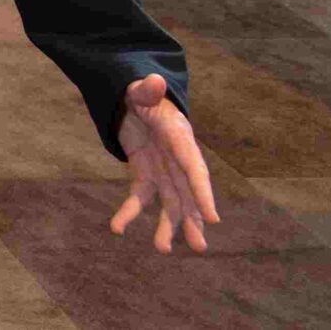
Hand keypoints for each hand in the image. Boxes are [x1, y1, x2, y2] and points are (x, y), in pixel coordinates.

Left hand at [111, 74, 219, 253]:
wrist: (134, 100)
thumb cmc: (144, 93)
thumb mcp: (143, 89)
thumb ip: (148, 88)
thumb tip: (154, 81)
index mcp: (181, 140)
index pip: (196, 171)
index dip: (204, 195)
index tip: (213, 219)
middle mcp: (177, 161)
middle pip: (188, 195)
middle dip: (194, 220)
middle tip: (200, 247)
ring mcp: (162, 171)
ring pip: (169, 204)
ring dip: (167, 226)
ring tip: (163, 250)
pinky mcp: (145, 175)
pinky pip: (139, 198)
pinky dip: (129, 213)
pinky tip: (117, 228)